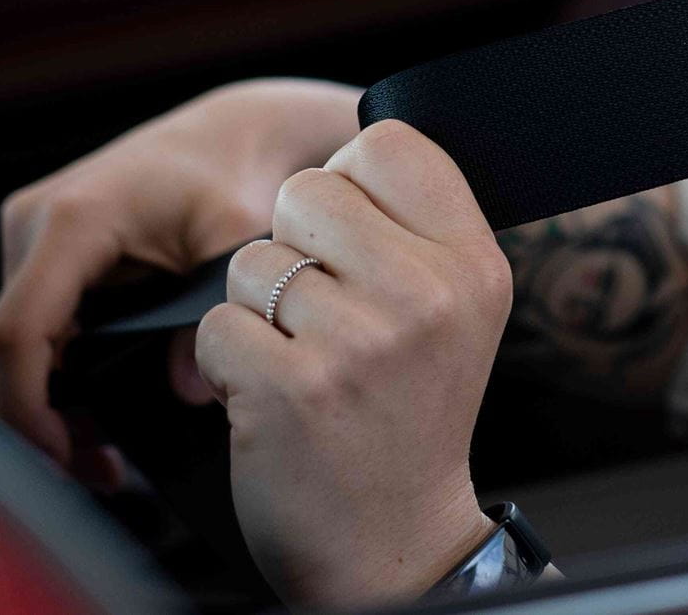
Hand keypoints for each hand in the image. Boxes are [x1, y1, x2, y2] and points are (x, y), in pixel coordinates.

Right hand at [0, 77, 361, 472]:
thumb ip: (209, 316)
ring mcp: (30, 234)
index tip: (71, 457)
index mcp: (73, 220)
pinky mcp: (39, 247)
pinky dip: (61, 370)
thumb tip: (186, 392)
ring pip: (21, 342)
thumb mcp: (235, 244)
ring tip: (105, 452)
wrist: (230, 138)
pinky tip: (100, 406)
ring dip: (53, 398)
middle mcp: (33, 222)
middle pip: (13, 348)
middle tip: (103, 472)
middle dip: (47, 418)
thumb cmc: (234, 183)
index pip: (17, 333)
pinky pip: (36, 324)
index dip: (29, 409)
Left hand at [196, 121, 512, 609]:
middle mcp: (427, 296)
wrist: (393, 545)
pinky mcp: (290, 389)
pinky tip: (270, 398)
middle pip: (307, 191)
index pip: (388, 141)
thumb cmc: (407, 417)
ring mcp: (359, 343)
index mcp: (474, 264)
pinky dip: (224, 364)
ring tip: (301, 362)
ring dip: (255, 312)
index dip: (347, 182)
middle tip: (321, 314)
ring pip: (251, 260)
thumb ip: (414, 232)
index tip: (351, 242)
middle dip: (292, 247)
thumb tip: (351, 151)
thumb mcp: (453, 314)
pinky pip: (214, 325)